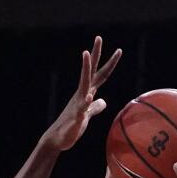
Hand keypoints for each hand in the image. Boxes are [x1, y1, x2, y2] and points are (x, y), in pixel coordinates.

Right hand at [41, 36, 121, 151]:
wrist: (57, 140)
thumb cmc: (72, 128)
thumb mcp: (87, 115)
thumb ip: (95, 107)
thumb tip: (103, 101)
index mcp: (87, 93)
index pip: (100, 75)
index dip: (110, 62)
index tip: (118, 49)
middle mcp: (82, 94)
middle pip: (91, 71)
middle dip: (95, 55)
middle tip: (98, 37)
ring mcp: (78, 105)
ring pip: (84, 83)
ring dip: (85, 69)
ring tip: (85, 55)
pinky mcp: (76, 118)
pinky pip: (81, 109)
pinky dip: (85, 103)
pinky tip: (89, 97)